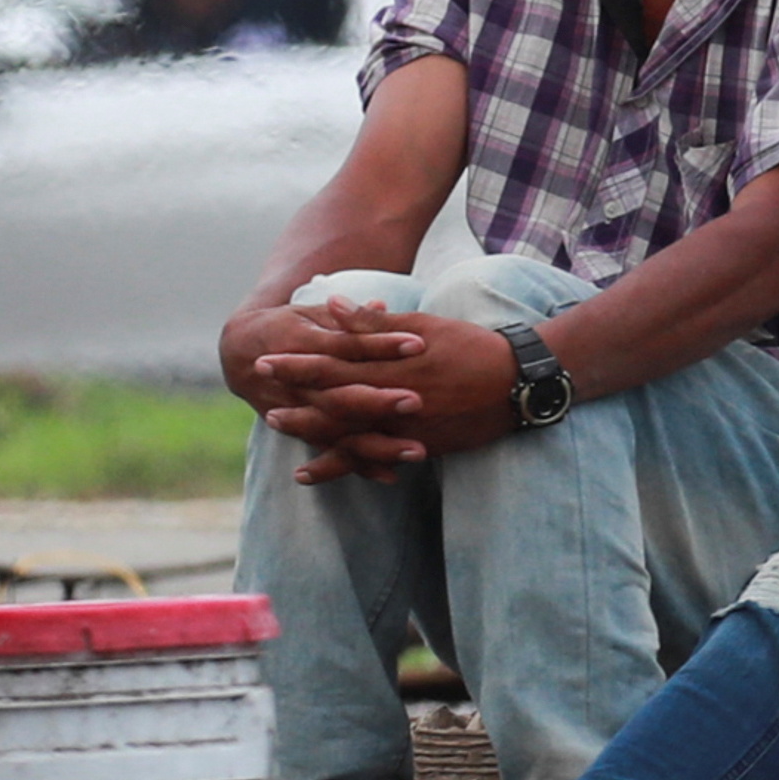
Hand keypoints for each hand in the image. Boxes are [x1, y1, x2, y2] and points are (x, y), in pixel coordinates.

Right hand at [222, 296, 421, 479]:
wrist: (240, 353)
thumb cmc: (289, 326)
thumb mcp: (312, 314)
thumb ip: (347, 317)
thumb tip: (381, 306)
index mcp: (303, 344)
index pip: (346, 345)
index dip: (380, 344)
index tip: (418, 344)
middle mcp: (298, 383)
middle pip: (340, 395)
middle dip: (378, 401)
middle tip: (416, 402)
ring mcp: (296, 411)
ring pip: (338, 431)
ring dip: (376, 444)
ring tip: (416, 451)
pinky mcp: (298, 431)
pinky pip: (330, 452)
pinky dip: (357, 466)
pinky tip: (391, 476)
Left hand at [244, 307, 521, 480]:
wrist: (519, 383)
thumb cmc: (473, 347)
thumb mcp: (424, 326)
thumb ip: (374, 324)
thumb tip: (332, 306)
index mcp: (394, 365)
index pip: (335, 364)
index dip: (298, 364)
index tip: (267, 359)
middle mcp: (394, 399)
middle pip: (333, 400)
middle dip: (294, 396)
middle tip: (259, 393)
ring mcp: (404, 426)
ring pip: (346, 433)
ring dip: (308, 432)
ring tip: (275, 426)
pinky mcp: (417, 445)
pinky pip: (370, 458)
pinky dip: (339, 465)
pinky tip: (310, 473)